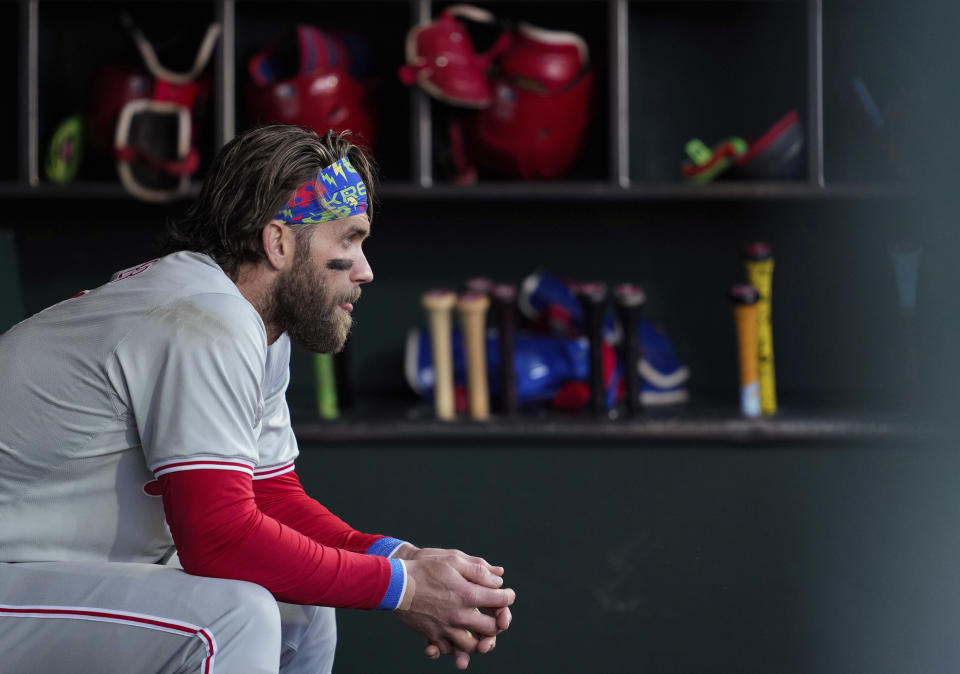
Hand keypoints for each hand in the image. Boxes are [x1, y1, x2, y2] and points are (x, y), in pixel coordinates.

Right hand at [394, 550, 514, 668]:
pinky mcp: (431, 635)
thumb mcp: (453, 559)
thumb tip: (499, 577)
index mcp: (467, 595)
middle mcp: (459, 616)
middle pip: (491, 629)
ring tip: (479, 632)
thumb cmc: (424, 567)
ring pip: (471, 646)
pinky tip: (455, 639)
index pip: (499, 600)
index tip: (506, 594)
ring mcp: (445, 629)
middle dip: (498, 622)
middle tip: (496, 615)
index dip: (507, 596)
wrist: (394, 583)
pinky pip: (447, 650)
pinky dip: (453, 648)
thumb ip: (478, 569)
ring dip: (479, 641)